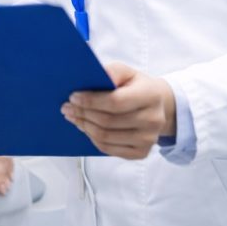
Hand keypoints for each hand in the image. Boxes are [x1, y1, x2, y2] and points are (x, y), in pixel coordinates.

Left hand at [60, 62, 176, 159]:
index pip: (115, 102)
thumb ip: (112, 72)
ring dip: (84, 126)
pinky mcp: (141, 153)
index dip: (91, 101)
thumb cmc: (137, 86)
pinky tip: (86, 128)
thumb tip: (92, 77)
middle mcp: (153, 120)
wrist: (159, 106)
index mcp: (150, 95)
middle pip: (108, 121)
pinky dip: (93, 138)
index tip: (73, 97)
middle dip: (83, 114)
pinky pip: (109, 149)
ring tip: (73, 117)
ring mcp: (148, 140)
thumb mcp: (127, 72)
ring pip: (106, 137)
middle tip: (67, 107)